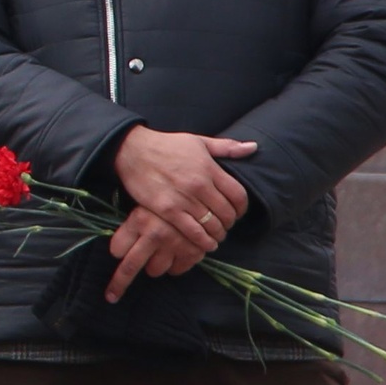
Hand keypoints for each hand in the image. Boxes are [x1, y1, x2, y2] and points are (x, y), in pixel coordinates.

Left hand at [103, 205, 210, 298]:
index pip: (117, 249)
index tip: (114, 261)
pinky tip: (174, 255)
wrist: (200, 195)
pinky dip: (174, 267)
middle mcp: (155, 235)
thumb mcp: (143, 206)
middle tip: (115, 291)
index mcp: (139, 220)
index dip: (116, 252)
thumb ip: (131, 227)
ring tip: (157, 254)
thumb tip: (118, 252)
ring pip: (155, 270)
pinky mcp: (193, 251)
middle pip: (130, 267)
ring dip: (153, 266)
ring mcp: (174, 245)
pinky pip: (176, 270)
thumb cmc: (164, 201)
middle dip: (121, 281)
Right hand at [106, 127, 255, 298]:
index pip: (238, 196)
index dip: (242, 208)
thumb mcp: (198, 141)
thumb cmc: (166, 145)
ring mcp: (183, 198)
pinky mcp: (167, 210)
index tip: (237, 212)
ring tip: (215, 236)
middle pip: (227, 213)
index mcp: (209, 168)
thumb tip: (254, 147)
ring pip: (212, 225)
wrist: (132, 150)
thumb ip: (227, 147)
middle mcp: (199, 184)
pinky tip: (205, 243)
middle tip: (224, 225)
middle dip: (229, 223)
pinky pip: (192, 232)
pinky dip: (203, 241)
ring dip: (217, 235)